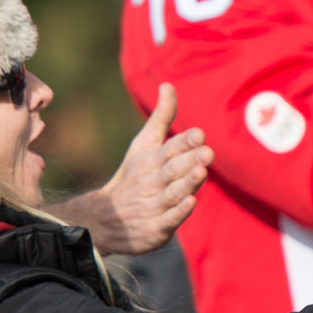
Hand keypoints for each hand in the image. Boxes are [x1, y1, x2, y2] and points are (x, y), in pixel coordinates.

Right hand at [50, 84, 208, 254]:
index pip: (169, 149)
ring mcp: (154, 205)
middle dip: (189, 160)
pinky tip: (191, 203)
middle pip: (172, 170)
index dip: (184, 142)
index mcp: (150, 160)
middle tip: (208, 151)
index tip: (200, 134)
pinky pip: (168, 220)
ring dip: (187, 183)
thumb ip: (161, 117)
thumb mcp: (144, 144)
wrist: (105, 219)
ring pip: (172, 193)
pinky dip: (178, 212)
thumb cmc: (133, 176)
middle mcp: (152, 181)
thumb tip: (168, 84)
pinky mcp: (157, 228)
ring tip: (201, 171)